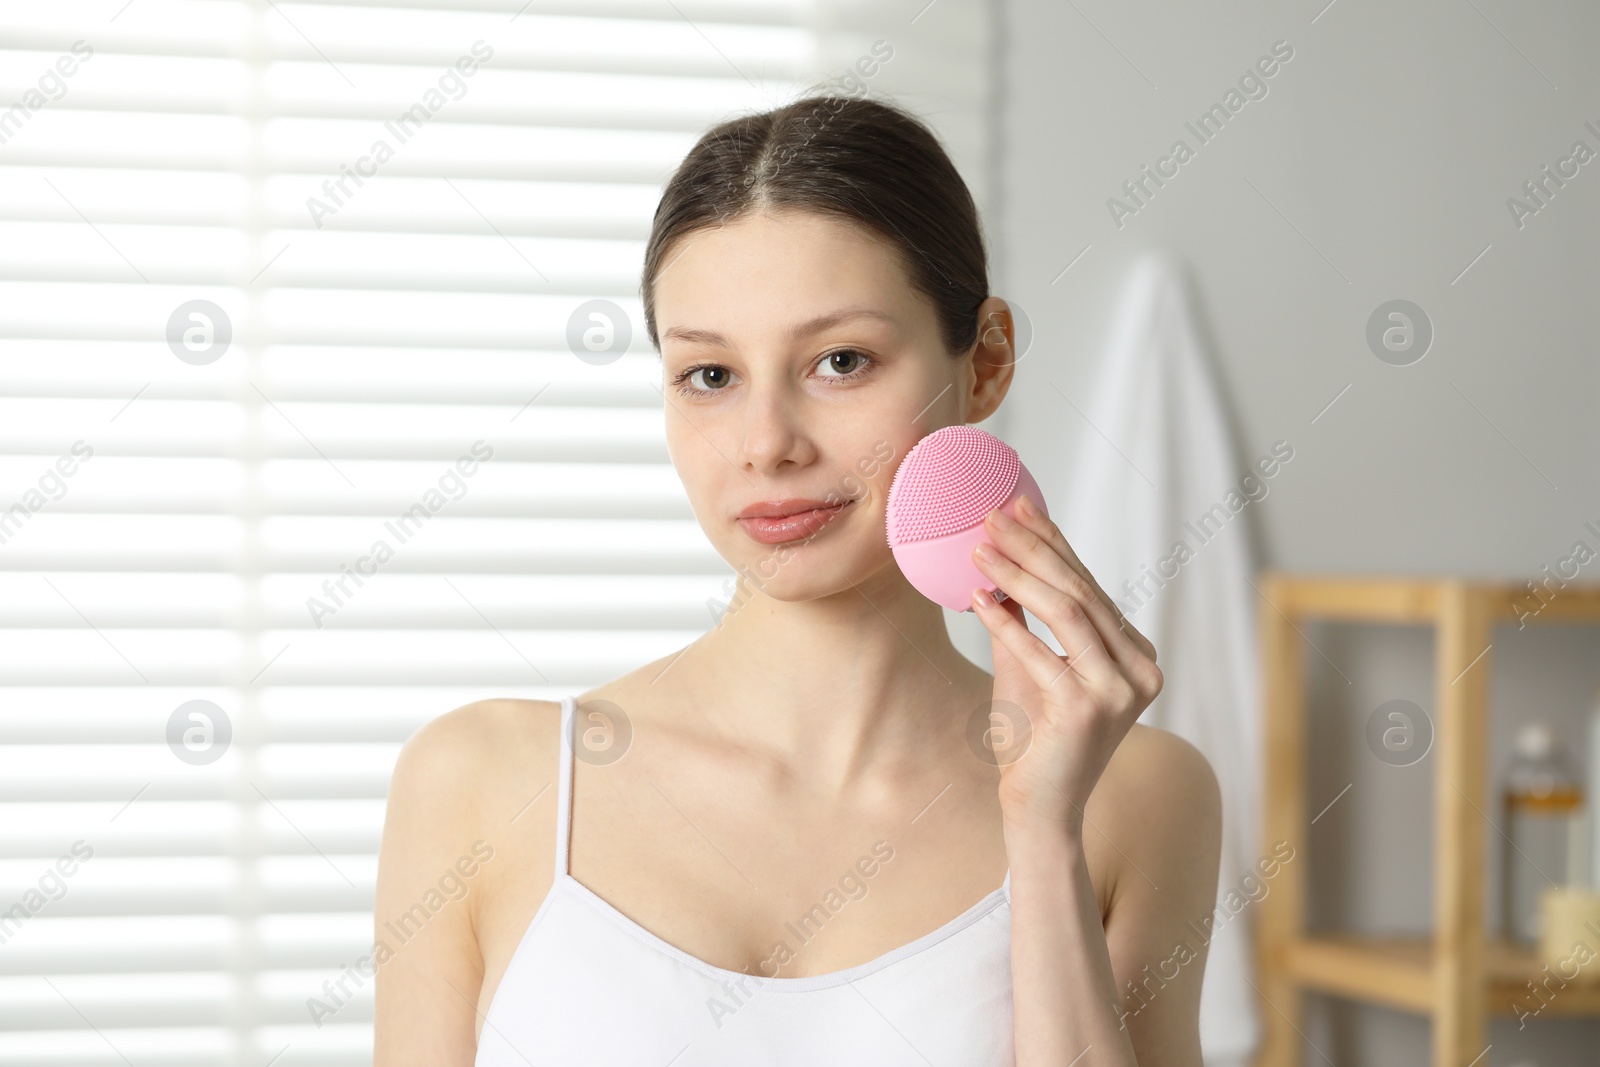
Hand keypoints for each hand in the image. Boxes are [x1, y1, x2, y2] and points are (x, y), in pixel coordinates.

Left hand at [969, 493, 1162, 836]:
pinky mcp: (1089, 711)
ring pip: (1068, 612)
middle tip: (993, 516)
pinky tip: (978, 600)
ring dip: (1018, 575)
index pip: (1091, 586)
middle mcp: (1141, 670)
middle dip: (1033, 548)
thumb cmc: (1033, 738)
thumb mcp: (1028, 666)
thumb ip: (1022, 619)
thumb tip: (998, 561)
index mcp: (1136, 655)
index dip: (1053, 542)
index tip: (1017, 507)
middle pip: (1080, 591)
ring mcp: (1120, 691)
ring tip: (980, 550)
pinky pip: (1041, 653)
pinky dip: (1007, 623)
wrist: (1038, 808)